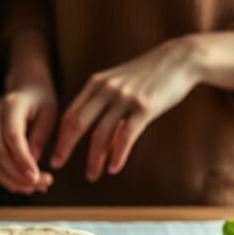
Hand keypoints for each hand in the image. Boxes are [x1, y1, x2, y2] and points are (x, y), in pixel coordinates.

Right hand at [0, 77, 57, 194]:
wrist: (25, 88)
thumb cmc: (41, 102)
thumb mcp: (50, 113)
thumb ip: (40, 136)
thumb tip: (31, 162)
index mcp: (11, 104)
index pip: (13, 137)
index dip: (23, 160)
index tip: (37, 178)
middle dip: (18, 175)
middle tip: (41, 186)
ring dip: (5, 180)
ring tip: (27, 189)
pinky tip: (1, 184)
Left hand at [49, 38, 201, 181]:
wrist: (179, 59)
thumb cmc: (148, 76)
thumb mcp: (120, 84)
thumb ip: (105, 107)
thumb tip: (100, 143)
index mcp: (96, 84)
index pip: (70, 114)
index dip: (59, 136)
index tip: (54, 155)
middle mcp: (107, 90)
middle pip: (77, 123)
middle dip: (65, 147)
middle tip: (57, 165)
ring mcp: (125, 98)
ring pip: (101, 134)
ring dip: (94, 158)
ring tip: (92, 175)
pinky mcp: (145, 107)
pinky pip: (126, 135)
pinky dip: (118, 155)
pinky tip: (114, 168)